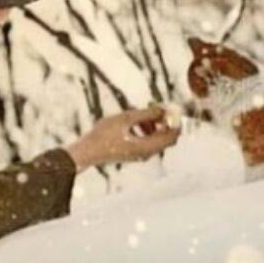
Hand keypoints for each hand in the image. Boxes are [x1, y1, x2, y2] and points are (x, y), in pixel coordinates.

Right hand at [62, 105, 180, 171]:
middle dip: (164, 122)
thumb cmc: (104, 135)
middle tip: (158, 108)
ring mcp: (140, 154)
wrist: (88, 151)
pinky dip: (146, 130)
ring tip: (143, 112)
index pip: (172, 137)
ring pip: (156, 139)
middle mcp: (147, 153)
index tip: (171, 108)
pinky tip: (134, 121)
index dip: (175, 122)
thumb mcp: (125, 119)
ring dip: (154, 125)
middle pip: (166, 138)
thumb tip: (162, 109)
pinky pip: (147, 141)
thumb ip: (146, 114)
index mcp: (147, 147)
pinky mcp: (133, 153)